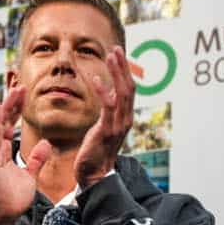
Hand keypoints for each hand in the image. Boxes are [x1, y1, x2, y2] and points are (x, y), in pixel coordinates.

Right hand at [0, 86, 51, 224]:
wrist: (4, 215)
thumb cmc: (13, 198)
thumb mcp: (30, 175)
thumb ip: (36, 159)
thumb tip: (45, 144)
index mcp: (5, 152)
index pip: (11, 125)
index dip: (17, 109)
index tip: (24, 94)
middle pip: (5, 121)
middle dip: (13, 103)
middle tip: (21, 86)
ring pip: (0, 125)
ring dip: (7, 108)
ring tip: (13, 91)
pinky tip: (0, 108)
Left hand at [74, 46, 134, 186]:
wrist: (94, 175)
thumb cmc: (96, 152)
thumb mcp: (104, 128)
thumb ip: (109, 112)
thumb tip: (108, 96)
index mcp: (125, 118)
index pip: (129, 90)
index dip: (125, 72)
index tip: (118, 55)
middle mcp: (125, 120)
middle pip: (129, 87)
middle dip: (123, 67)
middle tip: (116, 49)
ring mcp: (118, 125)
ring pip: (122, 93)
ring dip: (116, 72)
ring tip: (110, 56)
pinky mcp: (106, 130)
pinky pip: (107, 106)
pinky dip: (102, 91)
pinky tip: (94, 79)